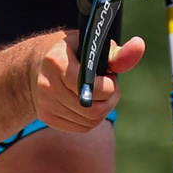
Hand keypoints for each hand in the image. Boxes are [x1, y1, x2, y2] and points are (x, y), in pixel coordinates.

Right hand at [28, 32, 146, 131]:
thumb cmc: (70, 52)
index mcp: (57, 62)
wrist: (33, 67)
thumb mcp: (91, 46)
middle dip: (109, 99)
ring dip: (102, 109)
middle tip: (107, 87)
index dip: (109, 86)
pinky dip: (92, 118)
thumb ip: (116, 53)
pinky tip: (88, 104)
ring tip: (98, 94)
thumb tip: (139, 45)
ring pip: (90, 120)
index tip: (109, 76)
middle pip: (94, 109)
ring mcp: (45, 103)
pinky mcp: (47, 118)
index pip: (93, 88)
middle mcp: (48, 85)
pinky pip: (82, 127)